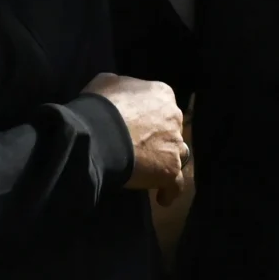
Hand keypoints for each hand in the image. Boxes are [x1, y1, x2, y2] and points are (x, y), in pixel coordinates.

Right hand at [81, 73, 187, 204]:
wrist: (99, 133)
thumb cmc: (101, 105)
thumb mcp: (106, 82)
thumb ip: (121, 86)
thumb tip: (119, 94)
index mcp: (162, 94)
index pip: (162, 105)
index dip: (151, 117)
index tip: (139, 126)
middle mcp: (174, 117)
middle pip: (172, 130)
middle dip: (161, 138)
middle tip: (142, 149)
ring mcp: (175, 144)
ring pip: (179, 155)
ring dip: (168, 161)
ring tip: (154, 171)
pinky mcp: (170, 169)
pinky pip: (176, 184)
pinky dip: (169, 191)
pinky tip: (161, 197)